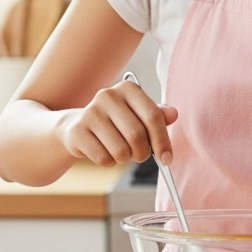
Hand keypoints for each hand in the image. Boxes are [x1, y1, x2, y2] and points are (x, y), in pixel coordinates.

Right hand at [58, 79, 177, 166]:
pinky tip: (103, 151)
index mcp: (128, 88)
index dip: (162, 141)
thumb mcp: (138, 115)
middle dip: (142, 153)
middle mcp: (108, 96)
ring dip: (124, 158)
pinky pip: (104, 159)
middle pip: (137, 136)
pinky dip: (108, 162)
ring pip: (120, 151)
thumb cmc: (116, 122)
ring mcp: (90, 112)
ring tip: (119, 150)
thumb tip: (173, 114)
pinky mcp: (77, 131)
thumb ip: (157, 115)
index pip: (153, 116)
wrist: (77, 126)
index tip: (167, 158)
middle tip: (139, 155)